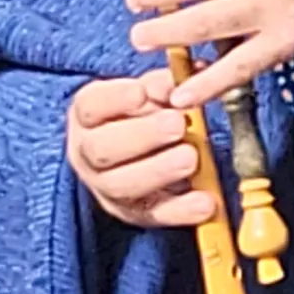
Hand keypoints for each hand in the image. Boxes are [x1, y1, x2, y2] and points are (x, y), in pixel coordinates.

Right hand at [66, 70, 218, 227]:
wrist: (134, 153)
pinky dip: (181, 211)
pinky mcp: (134, 213)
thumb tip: (183, 77)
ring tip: (191, 158)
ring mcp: (107, 188)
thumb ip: (163, 84)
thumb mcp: (149, 92)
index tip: (142, 92)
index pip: (90, 107)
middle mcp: (88, 154)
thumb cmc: (140, 114)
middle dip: (142, 137)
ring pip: (123, 186)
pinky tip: (206, 202)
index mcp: (87, 117)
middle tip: (177, 125)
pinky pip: (154, 215)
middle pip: (103, 149)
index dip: (115, 100)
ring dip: (159, 171)